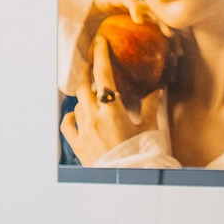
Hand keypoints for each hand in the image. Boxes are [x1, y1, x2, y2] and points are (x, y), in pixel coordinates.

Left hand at [62, 32, 170, 164]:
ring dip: (84, 97)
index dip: (101, 56)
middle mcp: (93, 117)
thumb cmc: (143, 155)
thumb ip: (150, 107)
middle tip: (92, 66)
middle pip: (84, 86)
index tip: (99, 42)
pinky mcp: (77, 145)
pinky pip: (67, 124)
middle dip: (87, 73)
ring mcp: (83, 131)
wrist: (130, 182)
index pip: (103, 75)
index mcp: (112, 111)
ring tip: (92, 97)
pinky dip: (71, 117)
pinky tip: (76, 115)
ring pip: (77, 104)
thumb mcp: (150, 129)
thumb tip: (156, 90)